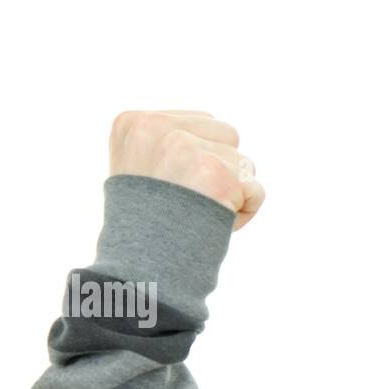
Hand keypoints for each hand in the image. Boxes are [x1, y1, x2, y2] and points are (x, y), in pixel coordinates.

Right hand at [108, 110, 264, 230]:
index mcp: (135, 124)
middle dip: (221, 169)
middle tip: (192, 202)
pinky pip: (255, 190)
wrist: (143, 264)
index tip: (178, 188)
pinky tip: (216, 223)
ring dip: (233, 192)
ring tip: (200, 213)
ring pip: (244, 162)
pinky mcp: (219, 175)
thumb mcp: (139, 172)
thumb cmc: (144, 226)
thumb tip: (216, 136)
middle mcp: (160, 129)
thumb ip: (168, 147)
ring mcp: (189, 149)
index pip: (200, 122)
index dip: (200, 160)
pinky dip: (245, 212)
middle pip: (227, 135)